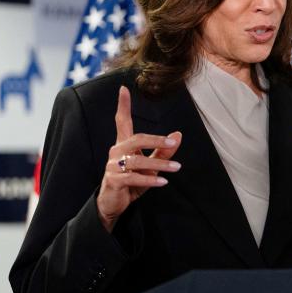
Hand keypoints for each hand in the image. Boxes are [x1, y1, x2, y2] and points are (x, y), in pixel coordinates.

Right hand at [96, 86, 181, 231]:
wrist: (114, 204)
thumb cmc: (132, 181)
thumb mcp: (151, 166)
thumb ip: (163, 151)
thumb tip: (178, 135)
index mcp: (124, 145)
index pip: (122, 121)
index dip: (123, 105)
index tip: (123, 88)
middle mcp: (116, 152)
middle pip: (136, 139)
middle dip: (156, 140)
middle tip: (174, 141)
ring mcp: (112, 166)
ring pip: (138, 160)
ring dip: (160, 163)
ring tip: (176, 167)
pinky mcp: (113, 180)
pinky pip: (134, 177)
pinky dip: (150, 179)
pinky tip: (163, 181)